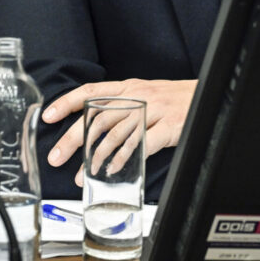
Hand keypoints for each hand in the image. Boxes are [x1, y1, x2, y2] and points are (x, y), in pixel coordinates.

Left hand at [41, 78, 196, 186]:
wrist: (212, 96)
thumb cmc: (177, 99)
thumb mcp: (148, 94)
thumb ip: (123, 105)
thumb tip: (94, 125)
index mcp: (130, 87)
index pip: (92, 91)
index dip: (67, 102)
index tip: (47, 116)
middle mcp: (139, 96)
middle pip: (98, 117)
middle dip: (73, 139)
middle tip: (56, 157)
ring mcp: (154, 111)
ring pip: (116, 134)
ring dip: (95, 157)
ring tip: (82, 174)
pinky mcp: (168, 127)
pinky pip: (141, 145)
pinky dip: (124, 159)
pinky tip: (112, 170)